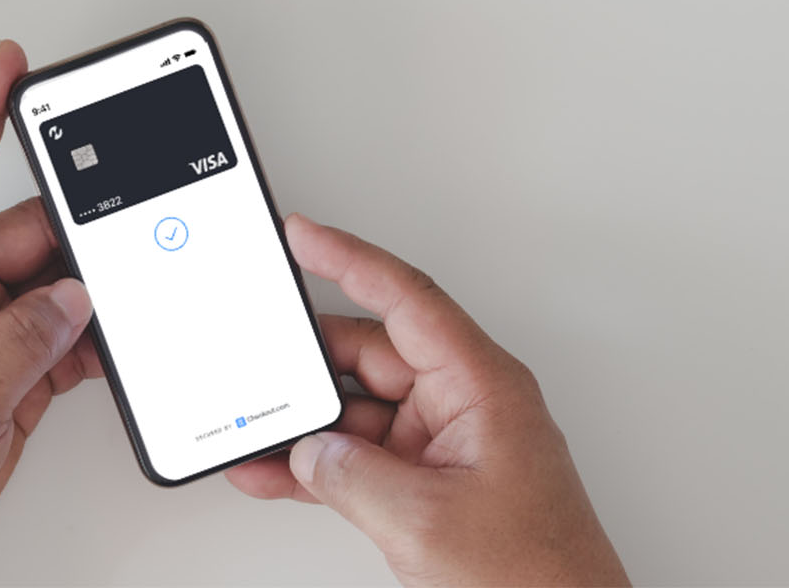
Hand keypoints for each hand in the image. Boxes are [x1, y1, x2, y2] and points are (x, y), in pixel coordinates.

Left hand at [0, 41, 103, 584]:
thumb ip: (23, 340)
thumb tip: (75, 300)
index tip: (11, 64)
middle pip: (30, 232)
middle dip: (78, 230)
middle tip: (124, 226)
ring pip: (56, 286)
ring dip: (92, 295)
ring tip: (127, 299)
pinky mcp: (8, 372)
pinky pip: (63, 335)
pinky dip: (94, 340)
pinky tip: (116, 344)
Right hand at [227, 215, 628, 585]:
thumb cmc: (535, 574)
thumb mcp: (424, 520)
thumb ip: (351, 475)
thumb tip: (309, 448)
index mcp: (482, 385)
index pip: (406, 300)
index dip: (350, 260)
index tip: (303, 236)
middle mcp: (464, 404)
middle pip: (369, 355)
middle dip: (308, 363)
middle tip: (258, 361)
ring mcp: (444, 445)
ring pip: (356, 411)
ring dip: (305, 427)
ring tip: (253, 431)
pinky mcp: (428, 482)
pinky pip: (359, 457)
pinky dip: (318, 465)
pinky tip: (274, 471)